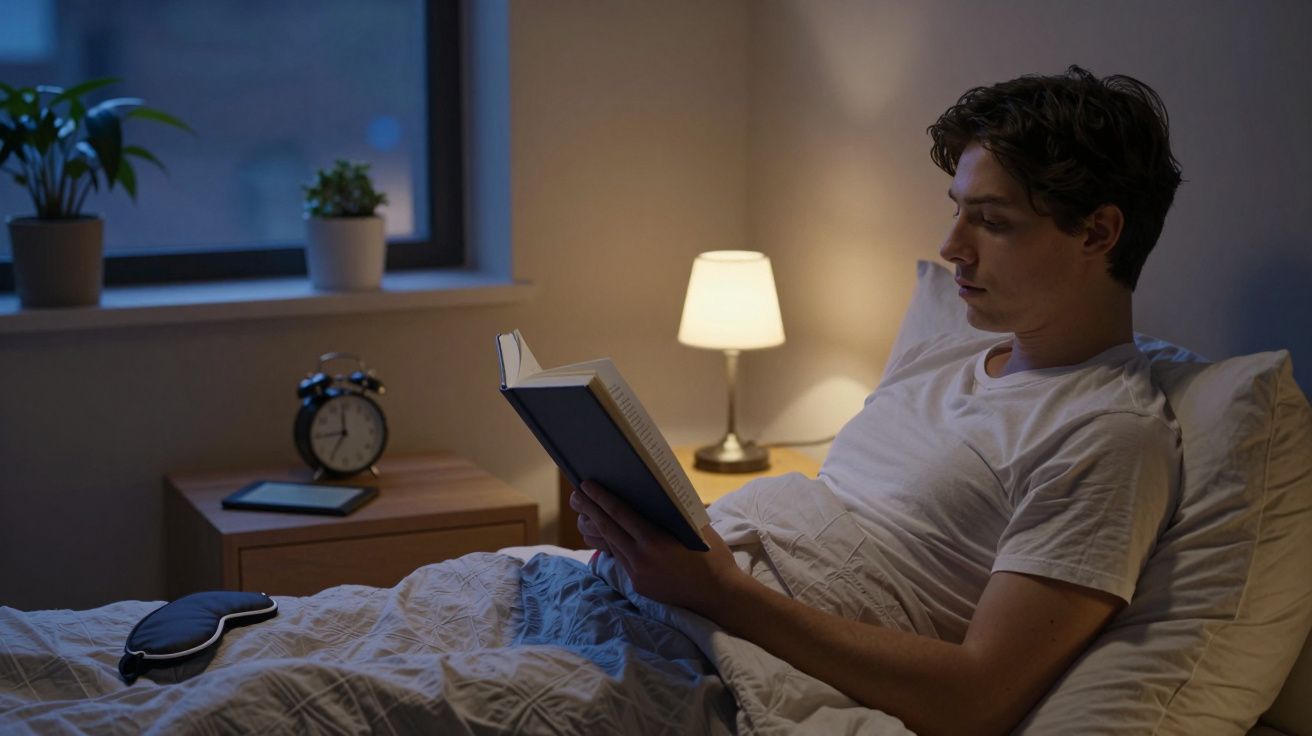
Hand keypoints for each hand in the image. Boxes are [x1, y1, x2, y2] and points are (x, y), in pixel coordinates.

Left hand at [570, 481, 746, 616]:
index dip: (601, 498)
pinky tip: (609, 535)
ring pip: (613, 546)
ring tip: (588, 512)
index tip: (587, 486)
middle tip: (576, 496)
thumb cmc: (712, 556)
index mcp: (654, 541)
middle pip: (608, 529)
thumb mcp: (694, 528)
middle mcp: (641, 558)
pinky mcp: (639, 586)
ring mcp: (638, 574)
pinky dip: (616, 546)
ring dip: (600, 528)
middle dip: (591, 510)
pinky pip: (623, 561)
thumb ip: (671, 515)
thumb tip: (653, 495)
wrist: (719, 595)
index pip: (620, 514)